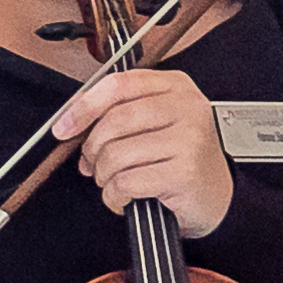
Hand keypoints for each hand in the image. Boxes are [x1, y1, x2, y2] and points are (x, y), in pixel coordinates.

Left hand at [62, 61, 235, 239]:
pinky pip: (127, 182)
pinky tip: (124, 198)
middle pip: (114, 121)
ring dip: (104, 176)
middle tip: (91, 164)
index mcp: (175, 86)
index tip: (64, 127)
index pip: (118, 85)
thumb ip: (122, 111)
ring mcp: (188, 140)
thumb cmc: (182, 159)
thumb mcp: (159, 122)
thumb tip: (74, 122)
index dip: (83, 106)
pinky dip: (115, 196)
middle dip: (92, 149)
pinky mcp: (184, 172)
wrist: (217, 197)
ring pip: (117, 154)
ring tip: (113, 182)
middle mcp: (186, 108)